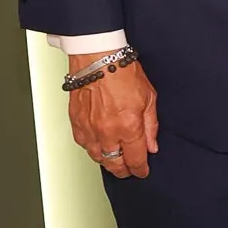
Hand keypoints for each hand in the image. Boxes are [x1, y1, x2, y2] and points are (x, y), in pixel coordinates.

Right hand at [67, 52, 158, 178]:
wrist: (97, 57)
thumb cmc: (122, 71)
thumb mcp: (149, 98)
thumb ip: (150, 126)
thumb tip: (151, 146)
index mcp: (128, 127)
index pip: (135, 160)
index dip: (140, 169)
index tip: (142, 171)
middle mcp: (107, 131)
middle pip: (115, 164)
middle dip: (124, 170)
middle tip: (129, 170)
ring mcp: (89, 128)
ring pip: (97, 157)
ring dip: (107, 162)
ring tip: (115, 161)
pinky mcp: (76, 122)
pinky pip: (83, 144)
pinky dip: (92, 149)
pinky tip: (98, 147)